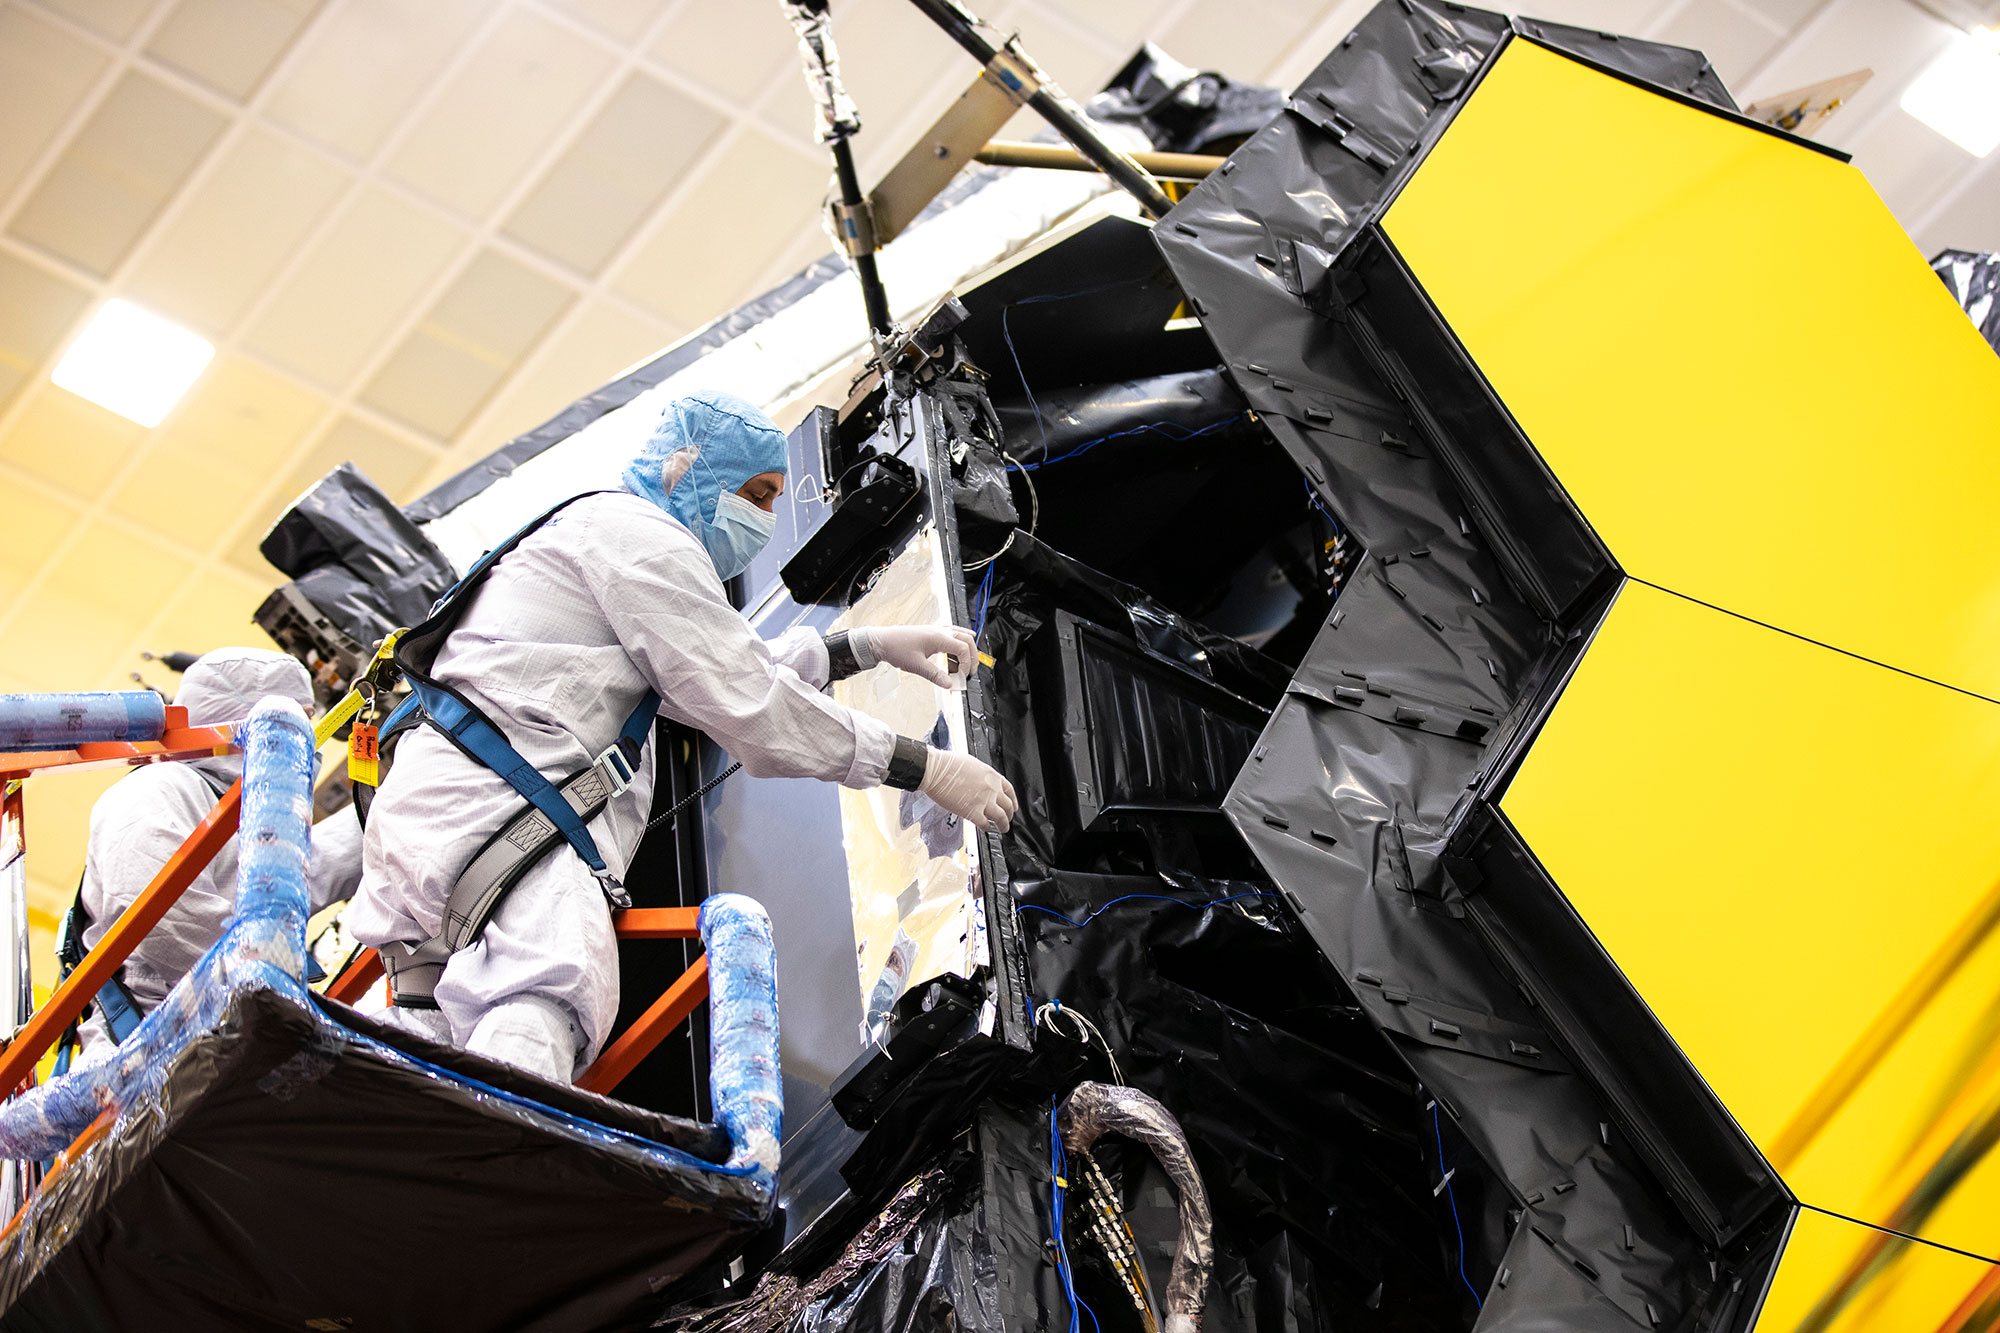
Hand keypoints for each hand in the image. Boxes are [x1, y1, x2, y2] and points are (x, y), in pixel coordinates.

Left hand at [856, 625, 978, 687]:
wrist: (882, 641)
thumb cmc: (896, 648)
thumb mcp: (917, 666)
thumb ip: (935, 675)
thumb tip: (949, 684)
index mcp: (939, 637)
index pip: (964, 648)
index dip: (967, 663)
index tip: (963, 676)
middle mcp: (940, 631)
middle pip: (966, 640)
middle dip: (972, 656)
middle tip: (971, 671)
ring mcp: (936, 631)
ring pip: (960, 636)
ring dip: (964, 651)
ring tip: (962, 667)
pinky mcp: (931, 633)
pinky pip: (951, 636)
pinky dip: (956, 646)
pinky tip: (955, 655)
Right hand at [917, 748, 1016, 831]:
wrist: (936, 770)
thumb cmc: (948, 764)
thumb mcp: (973, 763)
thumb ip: (982, 775)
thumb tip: (982, 782)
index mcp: (992, 776)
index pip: (1010, 791)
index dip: (1013, 801)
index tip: (1013, 806)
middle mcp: (992, 789)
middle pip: (1008, 806)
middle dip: (1010, 815)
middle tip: (1008, 819)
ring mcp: (984, 801)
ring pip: (1001, 818)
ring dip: (1003, 825)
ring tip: (1003, 829)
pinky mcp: (972, 812)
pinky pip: (985, 824)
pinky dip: (987, 828)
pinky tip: (985, 828)